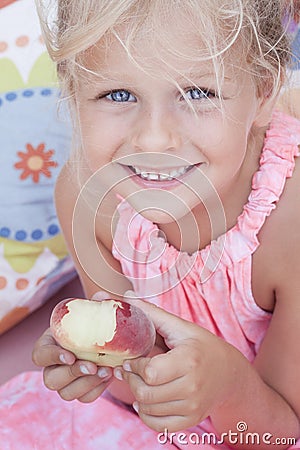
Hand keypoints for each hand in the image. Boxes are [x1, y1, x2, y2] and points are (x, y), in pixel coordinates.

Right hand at [31, 290, 113, 402]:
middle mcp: (55, 364)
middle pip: (50, 379)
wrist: (120, 339)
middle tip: (93, 366)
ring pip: (66, 393)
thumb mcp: (101, 310)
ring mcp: (68, 380)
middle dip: (72, 374)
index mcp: (51, 342)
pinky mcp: (83, 390)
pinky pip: (84, 398)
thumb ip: (99, 304)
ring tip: (106, 371)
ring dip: (87, 384)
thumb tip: (101, 297)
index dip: (52, 357)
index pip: (40, 354)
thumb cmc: (102, 322)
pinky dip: (97, 390)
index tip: (70, 355)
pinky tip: (110, 376)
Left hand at [116, 297, 239, 431]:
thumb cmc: (200, 346)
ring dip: (136, 395)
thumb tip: (124, 297)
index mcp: (188, 360)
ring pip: (148, 409)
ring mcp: (193, 406)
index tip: (132, 357)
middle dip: (130, 380)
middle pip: (145, 393)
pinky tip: (146, 400)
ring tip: (138, 381)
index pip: (149, 372)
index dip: (134, 365)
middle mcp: (192, 386)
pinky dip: (146, 414)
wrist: (229, 373)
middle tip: (128, 370)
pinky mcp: (191, 419)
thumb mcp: (179, 327)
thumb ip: (150, 313)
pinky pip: (157, 425)